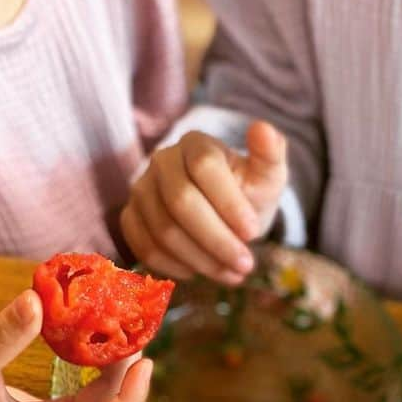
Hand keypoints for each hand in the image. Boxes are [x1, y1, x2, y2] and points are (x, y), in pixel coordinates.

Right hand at [0, 290, 151, 401]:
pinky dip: (99, 373)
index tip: (144, 362)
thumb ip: (1, 337)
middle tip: (138, 336)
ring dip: (117, 374)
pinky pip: (86, 400)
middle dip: (131, 383)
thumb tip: (37, 300)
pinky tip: (101, 342)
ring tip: (124, 331)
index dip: (130, 401)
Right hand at [120, 120, 286, 283]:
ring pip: (163, 230)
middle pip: (180, 201)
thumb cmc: (247, 192)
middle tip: (245, 265)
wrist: (224, 213)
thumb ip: (270, 153)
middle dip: (216, 239)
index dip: (229, 203)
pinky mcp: (131, 217)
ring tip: (231, 273)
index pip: (203, 166)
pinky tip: (199, 272)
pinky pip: (144, 246)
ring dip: (200, 260)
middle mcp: (161, 161)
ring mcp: (141, 190)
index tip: (254, 233)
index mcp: (195, 143)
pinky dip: (174, 266)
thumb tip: (264, 128)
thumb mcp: (267, 176)